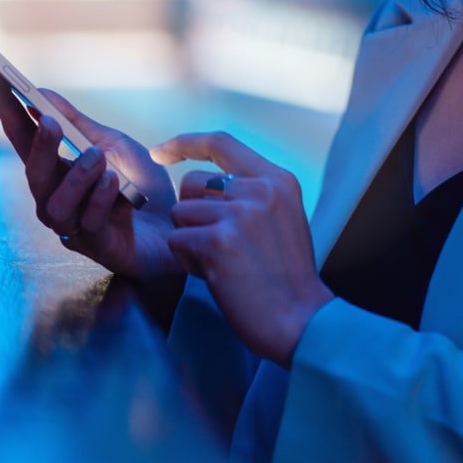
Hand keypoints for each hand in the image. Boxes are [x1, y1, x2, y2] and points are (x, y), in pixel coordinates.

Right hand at [0, 69, 180, 284]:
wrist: (178, 225)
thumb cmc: (142, 186)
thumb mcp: (113, 144)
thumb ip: (77, 124)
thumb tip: (42, 93)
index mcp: (56, 171)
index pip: (22, 137)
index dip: (4, 107)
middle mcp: (55, 199)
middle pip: (33, 174)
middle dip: (38, 146)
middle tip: (48, 121)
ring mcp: (73, 226)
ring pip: (55, 203)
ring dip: (76, 175)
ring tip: (98, 157)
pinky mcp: (97, 246)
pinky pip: (89, 222)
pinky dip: (101, 198)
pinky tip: (115, 183)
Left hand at [153, 131, 332, 367]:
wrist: (301, 320)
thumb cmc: (287, 278)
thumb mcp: (283, 218)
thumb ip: (253, 195)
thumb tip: (205, 185)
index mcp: (277, 180)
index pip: (221, 142)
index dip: (185, 143)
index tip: (160, 152)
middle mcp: (260, 189)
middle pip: (191, 182)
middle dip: (190, 213)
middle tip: (217, 245)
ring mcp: (240, 213)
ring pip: (180, 213)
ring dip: (190, 241)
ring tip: (221, 264)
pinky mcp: (219, 241)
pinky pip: (177, 241)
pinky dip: (188, 262)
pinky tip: (216, 277)